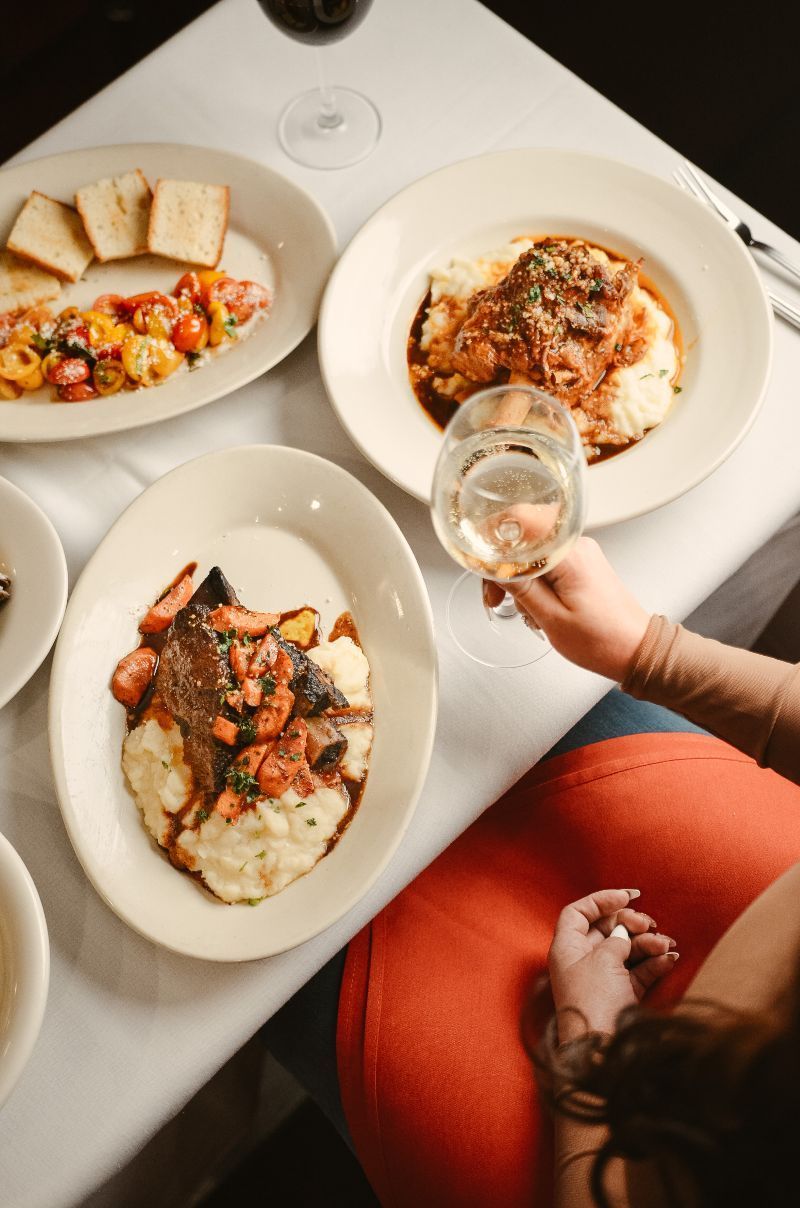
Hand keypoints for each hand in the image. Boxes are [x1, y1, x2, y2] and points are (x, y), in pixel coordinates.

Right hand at [485, 534, 649, 680]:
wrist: (635, 650)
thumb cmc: (603, 640)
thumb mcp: (551, 618)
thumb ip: (520, 587)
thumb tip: (492, 566)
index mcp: (570, 554)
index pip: (520, 521)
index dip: (492, 536)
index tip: (477, 558)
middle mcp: (577, 545)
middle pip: (522, 536)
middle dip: (501, 564)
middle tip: (493, 596)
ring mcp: (579, 552)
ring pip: (531, 550)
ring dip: (516, 576)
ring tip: (517, 606)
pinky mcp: (580, 563)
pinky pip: (545, 560)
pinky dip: (531, 579)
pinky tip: (531, 603)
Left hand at [548, 888, 678, 1043]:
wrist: (602, 1052)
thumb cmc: (595, 1001)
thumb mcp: (604, 960)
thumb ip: (616, 939)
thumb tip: (625, 934)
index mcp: (566, 948)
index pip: (577, 913)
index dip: (601, 900)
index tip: (627, 896)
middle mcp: (580, 961)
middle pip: (606, 929)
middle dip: (630, 923)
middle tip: (649, 924)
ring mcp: (601, 979)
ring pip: (625, 950)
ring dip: (647, 943)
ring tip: (666, 944)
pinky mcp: (620, 995)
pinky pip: (637, 971)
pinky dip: (653, 963)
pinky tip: (669, 958)